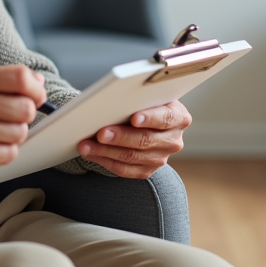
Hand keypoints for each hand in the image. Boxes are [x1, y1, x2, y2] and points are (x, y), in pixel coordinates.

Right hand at [0, 66, 47, 181]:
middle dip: (26, 113)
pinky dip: (5, 151)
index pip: (20, 77)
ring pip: (21, 132)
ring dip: (15, 134)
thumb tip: (37, 82)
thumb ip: (1, 80)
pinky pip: (11, 153)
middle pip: (25, 107)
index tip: (37, 95)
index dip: (36, 87)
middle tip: (14, 116)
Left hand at [77, 100, 191, 178]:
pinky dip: (105, 161)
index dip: (150, 118)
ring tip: (86, 145)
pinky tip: (91, 153)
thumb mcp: (149, 96)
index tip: (134, 118)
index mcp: (179, 117)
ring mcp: (161, 158)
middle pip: (145, 140)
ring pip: (131, 157)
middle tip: (101, 133)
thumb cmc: (145, 103)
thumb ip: (139, 97)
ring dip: (105, 151)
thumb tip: (114, 101)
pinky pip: (124, 170)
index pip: (166, 118)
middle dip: (120, 137)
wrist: (148, 121)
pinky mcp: (147, 170)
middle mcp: (173, 140)